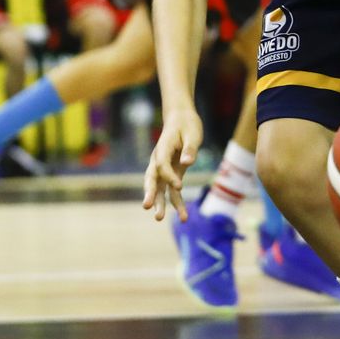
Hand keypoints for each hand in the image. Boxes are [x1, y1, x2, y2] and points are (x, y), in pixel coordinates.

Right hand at [143, 108, 201, 222]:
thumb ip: (189, 148)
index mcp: (162, 148)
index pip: (161, 165)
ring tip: (159, 219)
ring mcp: (164, 168)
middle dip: (150, 193)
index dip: (169, 176)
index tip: (180, 186)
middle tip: (147, 206)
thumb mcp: (192, 133)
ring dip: (160, 203)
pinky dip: (177, 203)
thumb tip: (186, 163)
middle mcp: (159, 160)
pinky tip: (183, 217)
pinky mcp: (172, 174)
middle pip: (152, 178)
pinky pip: (172, 191)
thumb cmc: (187, 125)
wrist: (181, 119)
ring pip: (159, 188)